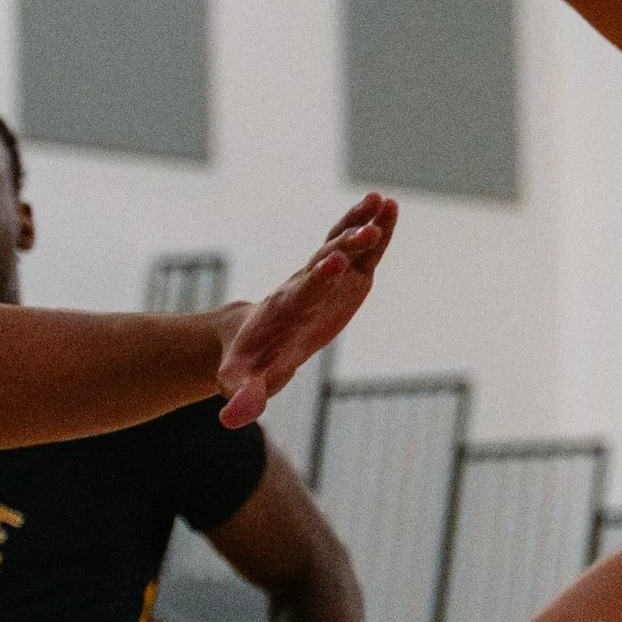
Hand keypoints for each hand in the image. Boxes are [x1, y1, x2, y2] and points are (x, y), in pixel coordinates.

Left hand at [212, 196, 397, 426]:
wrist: (251, 338)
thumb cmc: (249, 362)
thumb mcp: (242, 380)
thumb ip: (242, 396)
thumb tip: (232, 420)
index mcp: (288, 309)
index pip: (305, 291)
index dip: (318, 278)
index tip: (333, 262)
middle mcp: (307, 285)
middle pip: (328, 261)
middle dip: (347, 246)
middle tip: (367, 230)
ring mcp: (327, 278)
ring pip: (344, 245)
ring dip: (363, 224)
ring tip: (385, 201)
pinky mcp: (343, 278)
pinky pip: (360, 250)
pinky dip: (375, 230)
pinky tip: (389, 206)